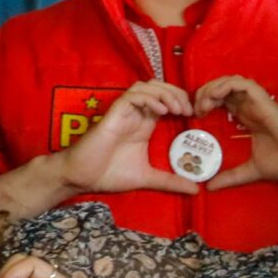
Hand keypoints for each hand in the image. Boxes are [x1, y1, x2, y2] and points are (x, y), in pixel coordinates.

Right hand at [56, 80, 198, 196]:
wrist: (82, 178)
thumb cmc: (109, 174)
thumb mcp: (148, 178)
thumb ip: (171, 181)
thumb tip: (196, 190)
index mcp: (145, 124)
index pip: (165, 99)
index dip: (181, 100)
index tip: (193, 115)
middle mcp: (135, 115)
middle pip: (157, 87)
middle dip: (176, 92)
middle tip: (188, 109)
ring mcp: (124, 113)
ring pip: (145, 86)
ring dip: (164, 92)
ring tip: (176, 108)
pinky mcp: (112, 114)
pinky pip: (131, 96)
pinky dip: (148, 98)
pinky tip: (161, 111)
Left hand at [194, 75, 277, 188]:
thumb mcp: (251, 171)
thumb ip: (231, 176)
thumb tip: (210, 187)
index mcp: (249, 117)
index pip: (223, 100)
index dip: (207, 102)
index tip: (197, 116)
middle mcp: (252, 106)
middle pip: (222, 87)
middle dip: (204, 93)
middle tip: (196, 109)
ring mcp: (258, 102)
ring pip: (229, 81)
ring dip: (212, 88)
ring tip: (205, 104)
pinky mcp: (264, 100)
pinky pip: (240, 83)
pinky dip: (224, 86)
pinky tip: (215, 98)